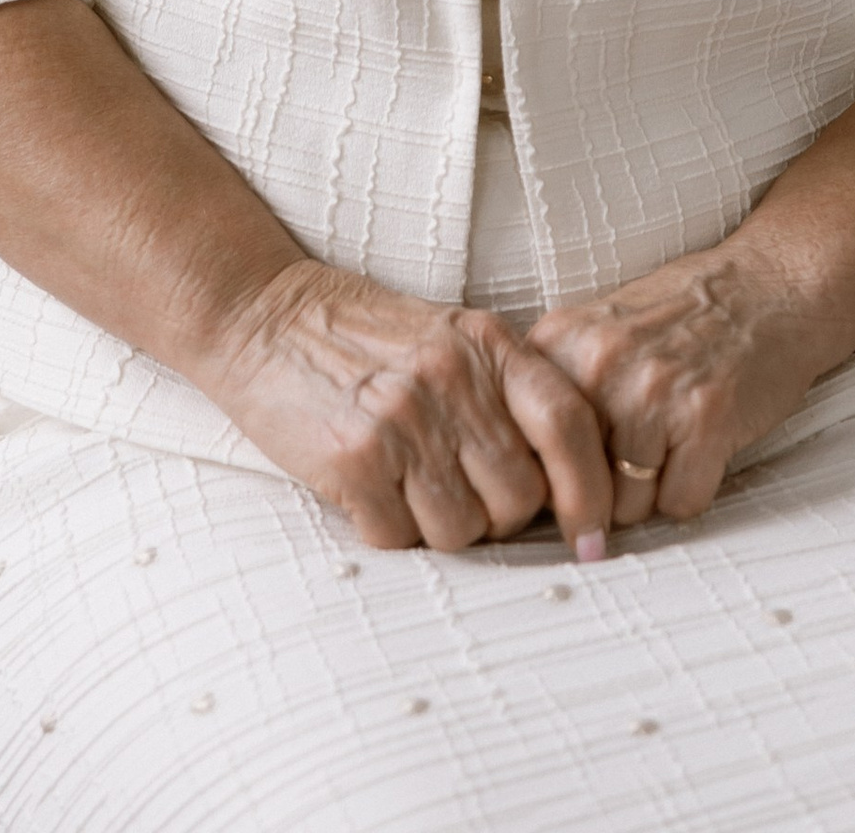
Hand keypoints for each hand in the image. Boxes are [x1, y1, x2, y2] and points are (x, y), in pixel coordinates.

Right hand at [198, 257, 615, 554]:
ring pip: (461, 531)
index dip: (591, 490)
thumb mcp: (449, 337)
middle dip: (496, 516)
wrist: (262, 315)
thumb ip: (504, 392)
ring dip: (438, 528)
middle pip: (519, 498)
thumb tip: (564, 483)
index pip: (569, 424)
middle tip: (456, 490)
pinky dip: (385, 529)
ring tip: (406, 484)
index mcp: (487, 343)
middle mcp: (452, 378)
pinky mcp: (352, 458)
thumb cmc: (362, 337)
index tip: (593, 536)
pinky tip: (366, 488)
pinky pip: (397, 540)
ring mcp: (402, 418)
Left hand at [524, 241, 833, 529]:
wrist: (770, 284)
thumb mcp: (599, 330)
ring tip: (675, 441)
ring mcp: (653, 391)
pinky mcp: (707, 417)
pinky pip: (681, 504)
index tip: (573, 481)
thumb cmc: (684, 316)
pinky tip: (705, 445)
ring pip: (629, 507)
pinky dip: (694, 489)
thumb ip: (559, 391)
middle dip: (607, 491)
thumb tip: (527, 486)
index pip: (528, 451)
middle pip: (577, 488)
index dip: (554, 476)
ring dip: (653, 492)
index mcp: (560, 340)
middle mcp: (600, 364)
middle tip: (641, 452)